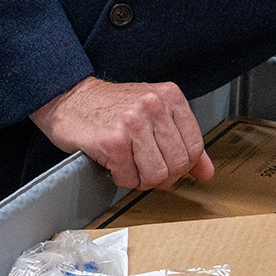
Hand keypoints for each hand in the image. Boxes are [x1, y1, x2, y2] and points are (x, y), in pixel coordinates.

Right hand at [30, 76, 215, 191]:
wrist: (70, 98)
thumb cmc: (109, 107)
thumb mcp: (154, 114)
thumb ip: (184, 141)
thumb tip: (206, 171)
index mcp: (169, 96)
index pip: (194, 147)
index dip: (182, 165)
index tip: (167, 164)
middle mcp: (153, 105)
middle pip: (177, 164)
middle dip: (161, 175)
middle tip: (144, 168)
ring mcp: (133, 122)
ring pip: (156, 175)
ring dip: (141, 179)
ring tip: (129, 165)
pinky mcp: (113, 140)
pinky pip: (129, 178)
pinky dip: (121, 178)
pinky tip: (114, 163)